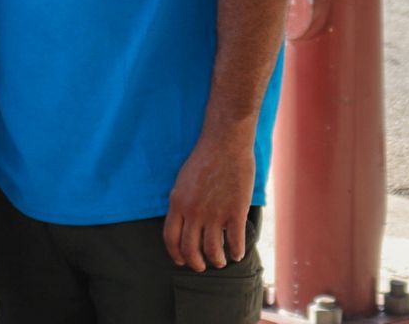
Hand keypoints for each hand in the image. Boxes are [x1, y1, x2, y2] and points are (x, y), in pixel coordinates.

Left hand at [163, 129, 254, 271]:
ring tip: (221, 261)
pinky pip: (235, 241)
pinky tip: (237, 253)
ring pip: (213, 250)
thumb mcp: (183, 181)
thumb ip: (182, 203)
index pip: (171, 239)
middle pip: (190, 249)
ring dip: (217, 260)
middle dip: (196, 263)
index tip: (181, 261)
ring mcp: (215, 213)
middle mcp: (194, 212)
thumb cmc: (205, 158)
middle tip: (202, 266)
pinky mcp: (235, 211)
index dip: (176, 254)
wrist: (225, 142)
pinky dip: (236, 251)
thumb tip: (183, 223)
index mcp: (178, 203)